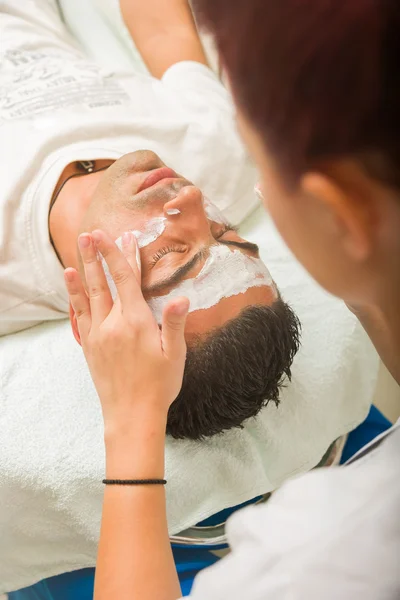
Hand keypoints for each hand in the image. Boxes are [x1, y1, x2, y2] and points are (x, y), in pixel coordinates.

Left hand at [64, 230, 189, 436]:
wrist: (131, 415)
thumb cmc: (159, 386)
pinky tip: (71, 283)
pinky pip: (79, 314)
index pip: (127, 280)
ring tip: (79, 249)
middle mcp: (113, 324)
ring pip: (89, 294)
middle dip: (98, 255)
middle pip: (104, 281)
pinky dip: (74, 296)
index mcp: (136, 322)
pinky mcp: (90, 346)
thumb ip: (174, 324)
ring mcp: (98, 335)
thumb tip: (181, 297)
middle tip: (91, 233)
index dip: (122, 256)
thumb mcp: (175, 355)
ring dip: (84, 269)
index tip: (120, 236)